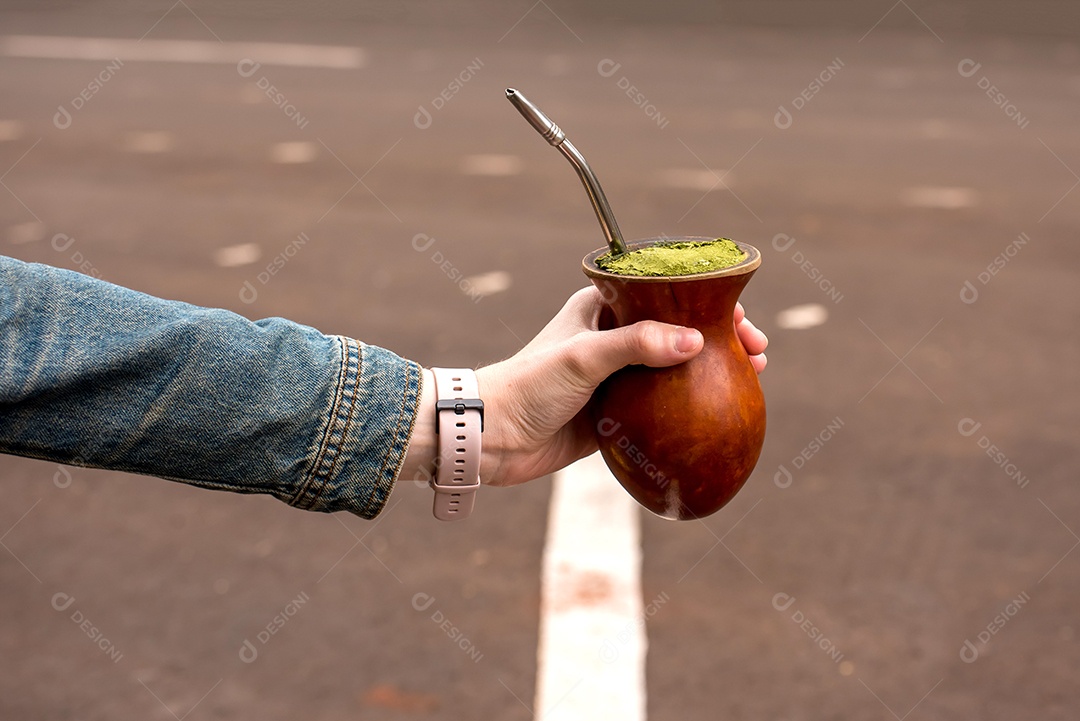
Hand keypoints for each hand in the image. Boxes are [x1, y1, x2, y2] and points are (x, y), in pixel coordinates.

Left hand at [469, 287, 767, 486]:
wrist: (493, 437)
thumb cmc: (529, 385)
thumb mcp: (583, 358)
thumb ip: (637, 345)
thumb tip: (696, 340)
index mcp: (603, 308)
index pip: (666, 293)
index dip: (707, 301)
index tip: (740, 319)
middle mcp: (613, 336)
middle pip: (679, 329)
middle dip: (719, 336)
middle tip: (757, 351)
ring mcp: (617, 375)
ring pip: (676, 367)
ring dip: (711, 370)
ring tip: (752, 376)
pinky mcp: (616, 411)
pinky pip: (663, 404)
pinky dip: (692, 404)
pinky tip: (719, 410)